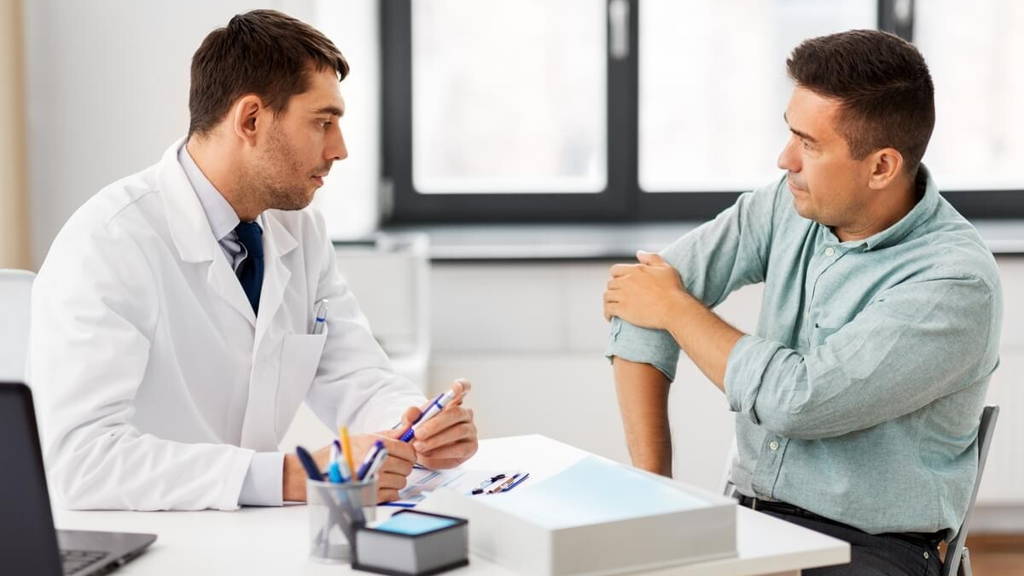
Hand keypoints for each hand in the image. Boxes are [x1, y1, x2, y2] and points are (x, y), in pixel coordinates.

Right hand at [281, 434, 415, 503]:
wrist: (316, 472)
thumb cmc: (340, 453)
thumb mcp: (363, 437)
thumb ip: (388, 435)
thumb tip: (408, 430)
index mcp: (375, 444)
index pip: (407, 450)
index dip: (409, 453)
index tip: (405, 455)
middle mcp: (375, 461)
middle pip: (406, 467)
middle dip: (402, 467)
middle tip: (393, 466)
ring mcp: (372, 480)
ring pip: (401, 482)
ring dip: (395, 480)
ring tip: (382, 475)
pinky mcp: (369, 496)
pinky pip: (393, 495)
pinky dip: (390, 492)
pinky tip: (379, 486)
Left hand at [401, 379, 477, 469]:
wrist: (423, 452)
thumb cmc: (421, 432)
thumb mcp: (412, 422)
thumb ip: (410, 416)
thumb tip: (413, 413)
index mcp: (452, 402)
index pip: (463, 387)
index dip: (462, 386)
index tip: (455, 387)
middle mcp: (465, 414)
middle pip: (456, 413)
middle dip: (436, 424)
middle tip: (418, 433)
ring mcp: (471, 430)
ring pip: (458, 431)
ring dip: (436, 440)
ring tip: (419, 446)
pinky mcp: (471, 447)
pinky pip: (459, 449)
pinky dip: (441, 452)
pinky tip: (428, 454)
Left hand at [603, 251, 688, 329]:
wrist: (673, 309)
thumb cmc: (672, 289)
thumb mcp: (665, 268)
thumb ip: (651, 258)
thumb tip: (639, 253)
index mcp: (635, 270)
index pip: (615, 270)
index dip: (616, 276)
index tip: (620, 282)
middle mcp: (626, 281)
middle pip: (610, 283)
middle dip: (613, 289)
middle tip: (618, 296)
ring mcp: (623, 295)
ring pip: (607, 296)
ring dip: (609, 301)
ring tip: (613, 307)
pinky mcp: (622, 309)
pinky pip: (608, 309)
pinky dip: (607, 313)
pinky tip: (610, 317)